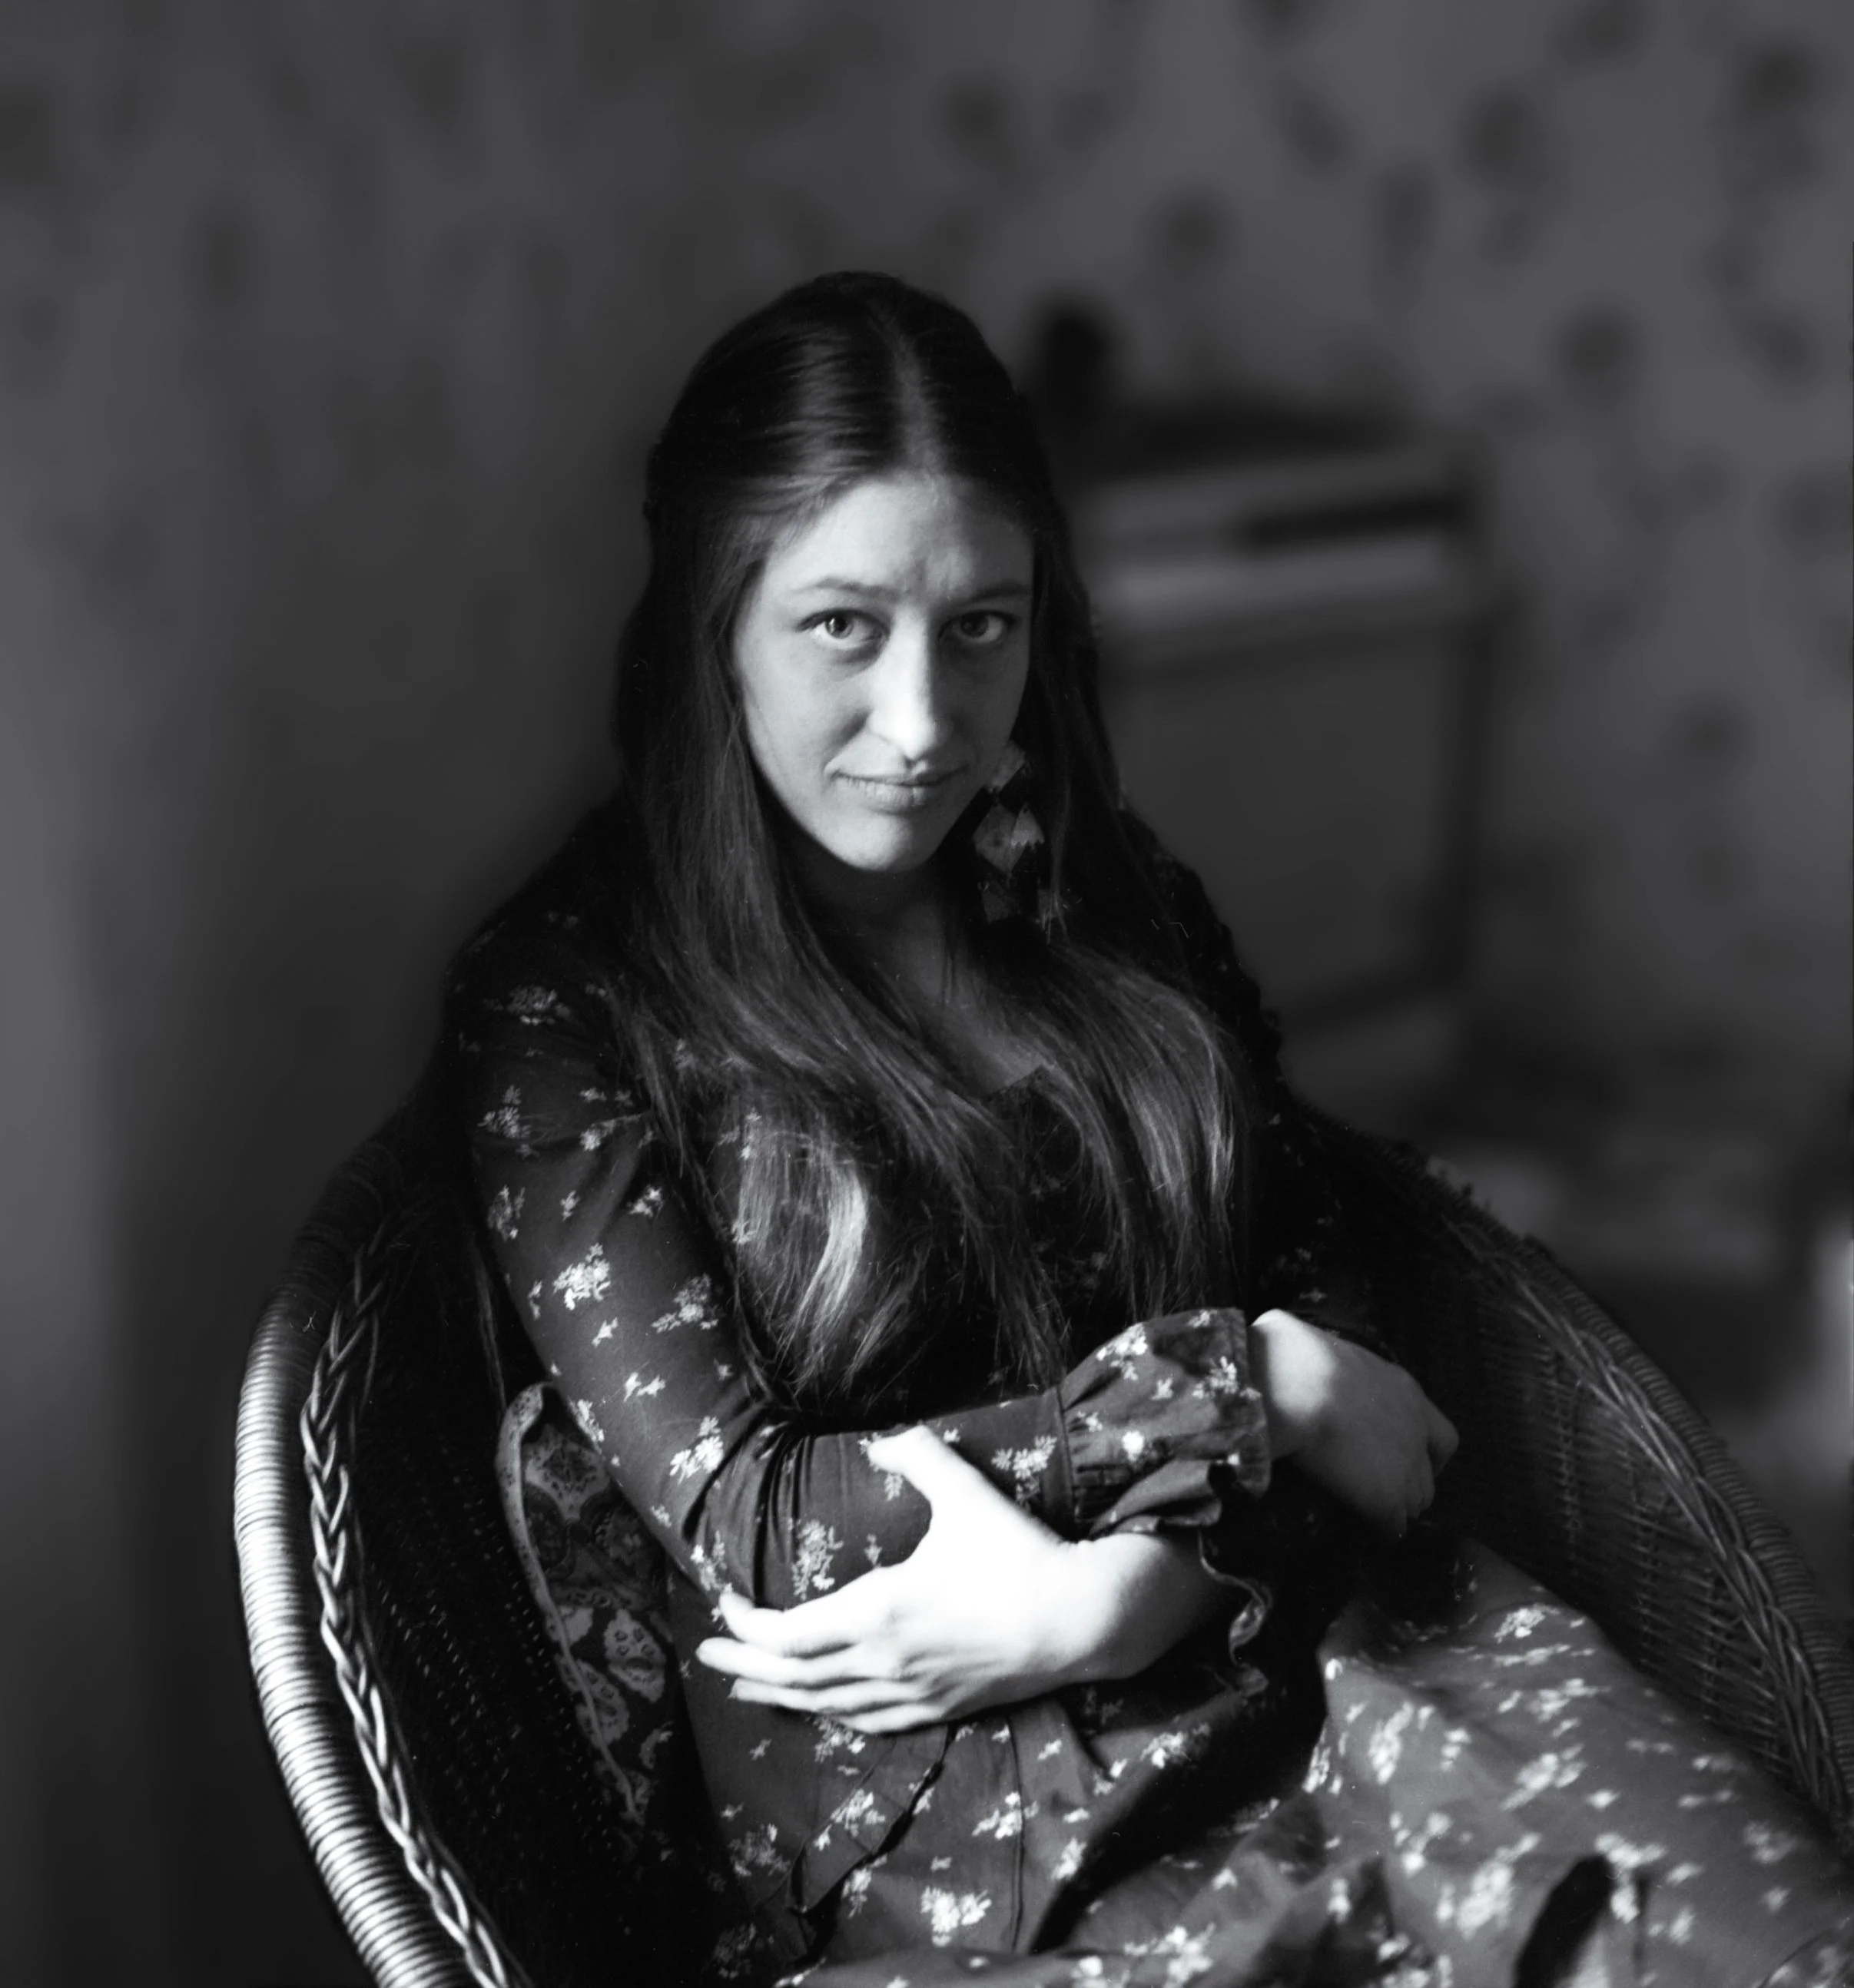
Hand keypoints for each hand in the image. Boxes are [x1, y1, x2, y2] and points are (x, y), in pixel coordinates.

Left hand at [691, 1426, 1223, 1732]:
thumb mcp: (965, 1493)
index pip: (788, 1634)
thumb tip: (884, 1435)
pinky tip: (822, 1708)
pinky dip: (831, 1714)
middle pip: (794, 1677)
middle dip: (743, 1666)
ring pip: (826, 1705)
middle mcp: (884, 1661)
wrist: (1076, 1620)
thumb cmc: (1018, 1555)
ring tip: (745, 1688)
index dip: (746, 1625)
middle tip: (706, 1658)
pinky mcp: (938, 1709)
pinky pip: (867, 1722)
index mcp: (878, 1611)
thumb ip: (919, 1455)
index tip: (724, 1603)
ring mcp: (911, 1692)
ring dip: (778, 1695)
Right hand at [1249, 1308, 1456, 1536]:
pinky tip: (1361, 1534)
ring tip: (1366, 1513)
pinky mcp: (1385, 1500)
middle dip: (1409, 1484)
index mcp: (1404, 1392)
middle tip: (1378, 1489)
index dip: (1425, 1450)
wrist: (1295, 1387)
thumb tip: (1278, 1335)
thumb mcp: (1305, 1337)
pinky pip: (1392, 1529)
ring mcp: (1405, 1468)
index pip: (1440, 1434)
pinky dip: (1379, 1533)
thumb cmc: (1292, 1354)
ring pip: (1415, 1504)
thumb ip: (1307, 1346)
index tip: (1401, 1456)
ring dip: (1395, 1509)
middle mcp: (1415, 1431)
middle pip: (1429, 1475)